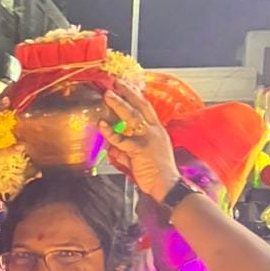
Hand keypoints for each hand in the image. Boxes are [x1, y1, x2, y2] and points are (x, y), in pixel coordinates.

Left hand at [99, 82, 180, 202]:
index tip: (125, 86)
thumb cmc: (156, 175)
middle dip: (128, 93)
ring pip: (132, 116)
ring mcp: (149, 138)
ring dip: (119, 104)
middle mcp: (155, 131)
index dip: (135, 96)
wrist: (167, 187)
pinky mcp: (141, 149)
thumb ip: (126, 153)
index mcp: (157, 131)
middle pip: (141, 106)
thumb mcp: (141, 159)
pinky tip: (102, 125)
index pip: (146, 108)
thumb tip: (113, 149)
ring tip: (107, 95)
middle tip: (116, 83)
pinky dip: (111, 132)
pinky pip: (123, 139)